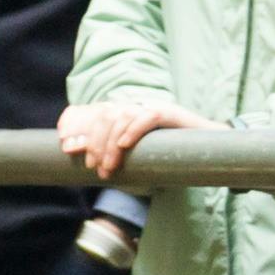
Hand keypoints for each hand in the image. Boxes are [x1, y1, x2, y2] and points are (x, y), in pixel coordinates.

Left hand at [57, 94, 202, 180]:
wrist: (208, 149)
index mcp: (126, 113)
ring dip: (111, 145)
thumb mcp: (136, 156)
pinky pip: (147, 117)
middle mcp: (136, 105)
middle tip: (96, 168)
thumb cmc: (168, 155)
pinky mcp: (170, 113)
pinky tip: (124, 146)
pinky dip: (132, 131)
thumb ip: (114, 155)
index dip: (79, 128)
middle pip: (106, 116)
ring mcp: (152, 107)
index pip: (96, 114)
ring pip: (122, 117)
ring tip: (109, 168)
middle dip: (95, 143)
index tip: (66, 148)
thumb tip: (85, 160)